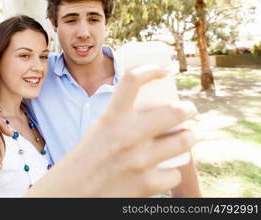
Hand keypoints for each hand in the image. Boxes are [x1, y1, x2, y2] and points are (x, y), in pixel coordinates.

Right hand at [27, 65, 197, 196]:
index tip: (162, 70)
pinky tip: (159, 171)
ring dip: (188, 138)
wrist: (72, 192)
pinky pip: (174, 173)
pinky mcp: (148, 184)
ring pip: (186, 141)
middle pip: (176, 110)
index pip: (133, 80)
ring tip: (185, 138)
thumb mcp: (100, 130)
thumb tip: (156, 113)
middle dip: (188, 109)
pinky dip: (169, 172)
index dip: (151, 69)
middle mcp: (128, 135)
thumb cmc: (87, 159)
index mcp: (112, 117)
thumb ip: (124, 120)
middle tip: (188, 110)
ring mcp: (141, 160)